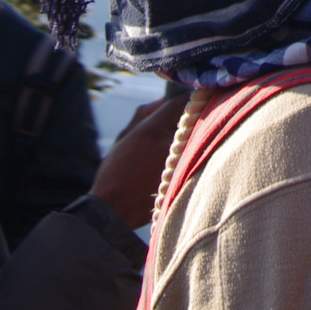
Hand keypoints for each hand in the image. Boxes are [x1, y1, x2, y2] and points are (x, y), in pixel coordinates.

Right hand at [90, 92, 186, 227]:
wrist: (113, 210)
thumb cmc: (114, 171)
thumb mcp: (124, 136)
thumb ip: (145, 114)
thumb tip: (163, 100)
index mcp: (152, 130)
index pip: (181, 101)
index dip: (182, 99)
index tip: (183, 101)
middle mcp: (170, 143)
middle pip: (194, 119)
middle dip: (190, 118)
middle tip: (183, 123)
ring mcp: (180, 162)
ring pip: (197, 139)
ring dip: (192, 138)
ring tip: (180, 147)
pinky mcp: (185, 178)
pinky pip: (195, 158)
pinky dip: (192, 157)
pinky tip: (180, 165)